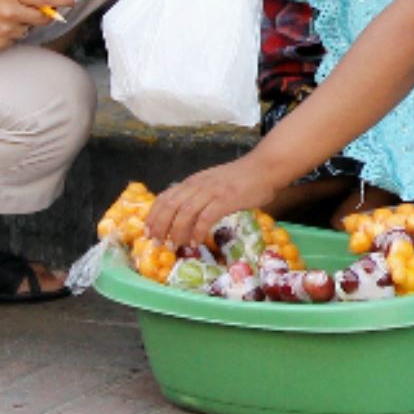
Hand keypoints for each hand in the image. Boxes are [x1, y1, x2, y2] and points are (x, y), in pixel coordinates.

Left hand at [146, 156, 281, 246]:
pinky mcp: (225, 199)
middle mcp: (198, 185)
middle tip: (157, 242)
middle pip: (170, 205)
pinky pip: (205, 217)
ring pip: (184, 212)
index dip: (153, 215)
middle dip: (160, 225)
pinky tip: (196, 242)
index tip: (148, 231)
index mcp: (193, 182)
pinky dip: (197, 231)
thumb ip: (200, 195)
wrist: (265, 168)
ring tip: (174, 245)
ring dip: (176, 231)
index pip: (165, 197)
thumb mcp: (213, 183)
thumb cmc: (242, 178)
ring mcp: (211, 191)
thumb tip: (186, 217)